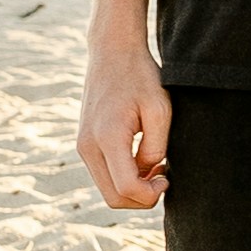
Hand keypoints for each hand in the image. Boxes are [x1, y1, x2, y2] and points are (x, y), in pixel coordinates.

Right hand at [78, 42, 170, 210]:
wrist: (112, 53)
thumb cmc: (140, 77)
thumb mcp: (160, 109)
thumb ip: (156, 147)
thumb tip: (149, 172)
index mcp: (107, 138)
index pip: (126, 189)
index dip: (151, 195)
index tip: (167, 178)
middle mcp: (88, 146)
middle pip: (113, 198)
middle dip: (141, 198)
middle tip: (163, 177)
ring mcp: (83, 146)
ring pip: (107, 189)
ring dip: (133, 188)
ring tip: (156, 167)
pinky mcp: (84, 143)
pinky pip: (104, 175)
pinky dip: (123, 178)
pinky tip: (142, 160)